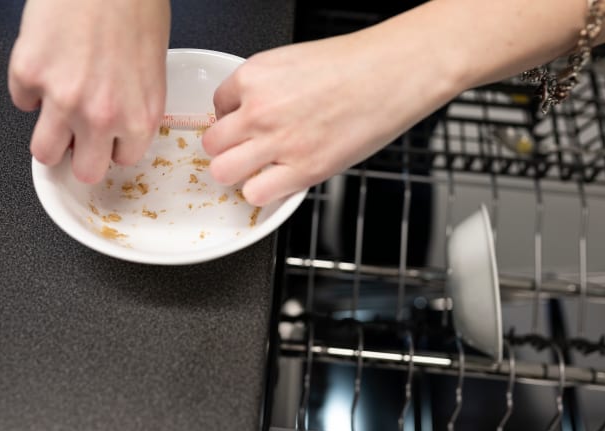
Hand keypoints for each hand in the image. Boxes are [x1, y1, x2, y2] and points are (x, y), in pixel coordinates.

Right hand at [8, 0, 169, 183]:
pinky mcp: (29, 75)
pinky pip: (21, 101)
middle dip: (80, 155)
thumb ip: (133, 106)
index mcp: (139, 118)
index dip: (111, 147)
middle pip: (84, 171)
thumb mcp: (152, 69)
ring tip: (54, 110)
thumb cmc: (135, 7)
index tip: (106, 139)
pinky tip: (45, 63)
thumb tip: (116, 126)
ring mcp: (61, 99)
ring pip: (43, 152)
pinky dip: (29, 88)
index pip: (122, 161)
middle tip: (76, 136)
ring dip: (48, 136)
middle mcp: (102, 118)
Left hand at [201, 25, 460, 206]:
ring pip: (223, 171)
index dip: (232, 117)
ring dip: (237, 173)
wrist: (393, 73)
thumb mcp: (294, 62)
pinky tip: (278, 181)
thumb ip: (266, 87)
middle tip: (247, 149)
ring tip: (258, 169)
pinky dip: (262, 193)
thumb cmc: (357, 65)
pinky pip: (255, 194)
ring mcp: (278, 141)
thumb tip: (251, 110)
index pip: (218, 105)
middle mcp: (259, 109)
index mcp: (254, 76)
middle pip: (212, 143)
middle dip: (227, 148)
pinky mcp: (302, 169)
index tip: (247, 123)